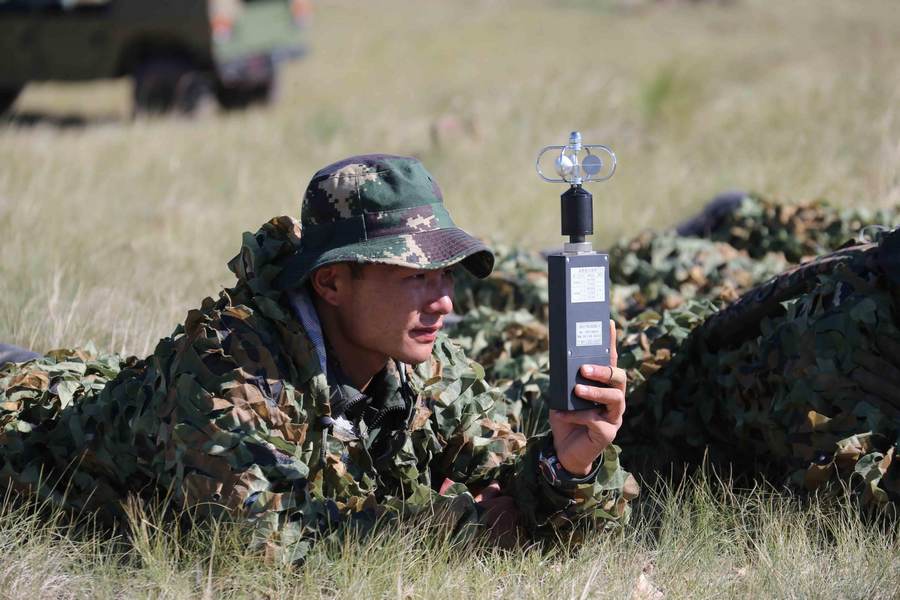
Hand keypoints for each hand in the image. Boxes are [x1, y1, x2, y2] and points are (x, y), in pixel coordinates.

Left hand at [549, 320, 626, 475]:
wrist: (564, 451)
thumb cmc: (566, 420)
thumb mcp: (562, 397)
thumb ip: (565, 383)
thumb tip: (561, 364)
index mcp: (604, 387)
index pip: (610, 360)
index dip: (611, 342)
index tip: (609, 323)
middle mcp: (614, 400)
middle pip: (619, 378)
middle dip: (603, 371)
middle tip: (583, 369)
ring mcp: (614, 417)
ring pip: (615, 398)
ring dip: (595, 392)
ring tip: (578, 389)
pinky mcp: (607, 434)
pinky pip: (597, 421)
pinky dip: (579, 416)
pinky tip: (564, 415)